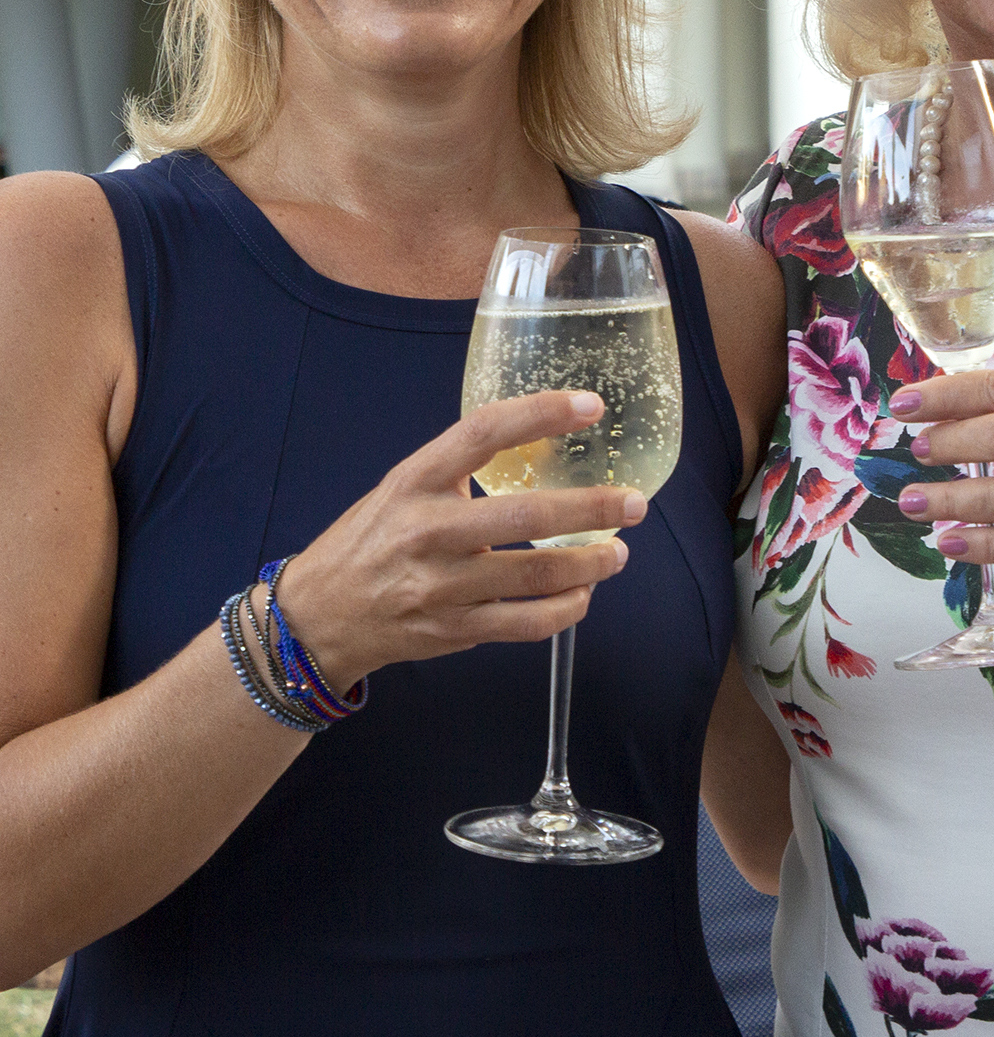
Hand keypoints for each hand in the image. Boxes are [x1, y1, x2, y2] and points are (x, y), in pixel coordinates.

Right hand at [274, 391, 646, 691]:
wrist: (317, 616)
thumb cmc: (371, 541)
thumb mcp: (403, 487)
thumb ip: (460, 469)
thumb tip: (540, 442)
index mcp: (415, 480)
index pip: (483, 433)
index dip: (540, 414)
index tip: (590, 406)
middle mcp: (428, 530)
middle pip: (525, 515)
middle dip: (592, 508)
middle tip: (634, 504)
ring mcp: (441, 586)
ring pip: (536, 576)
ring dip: (591, 564)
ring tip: (618, 552)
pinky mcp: (453, 630)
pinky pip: (526, 623)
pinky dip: (566, 609)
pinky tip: (583, 594)